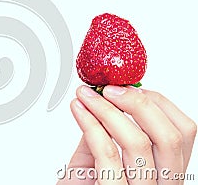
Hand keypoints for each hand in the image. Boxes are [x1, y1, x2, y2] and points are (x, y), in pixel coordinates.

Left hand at [57, 85, 196, 184]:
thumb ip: (107, 132)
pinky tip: (78, 110)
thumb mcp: (99, 158)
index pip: (182, 133)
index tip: (129, 87)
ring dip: (107, 109)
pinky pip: (107, 153)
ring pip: (138, 142)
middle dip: (138, 103)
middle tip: (108, 89)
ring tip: (86, 96)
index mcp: (164, 173)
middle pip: (169, 137)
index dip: (157, 103)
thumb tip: (104, 98)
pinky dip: (91, 124)